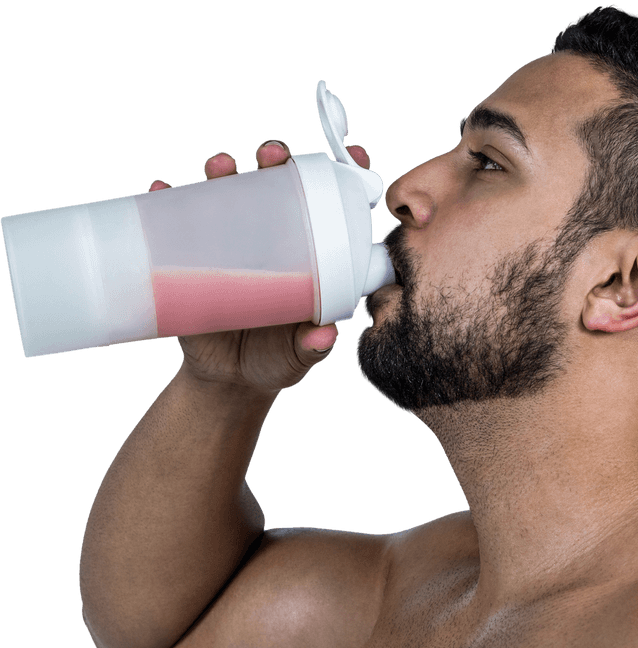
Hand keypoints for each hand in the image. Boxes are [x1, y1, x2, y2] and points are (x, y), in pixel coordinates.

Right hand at [149, 140, 372, 393]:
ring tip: (221, 166)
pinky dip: (167, 201)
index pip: (331, 209)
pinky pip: (178, 223)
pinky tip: (162, 190)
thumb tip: (324, 336)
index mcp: (310, 258)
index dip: (343, 178)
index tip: (355, 156)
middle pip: (277, 188)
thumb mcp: (297, 358)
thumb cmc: (275, 362)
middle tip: (272, 156)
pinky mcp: (194, 258)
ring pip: (229, 195)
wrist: (228, 381)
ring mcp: (233, 245)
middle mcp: (273, 241)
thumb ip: (311, 349)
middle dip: (276, 161)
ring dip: (223, 171)